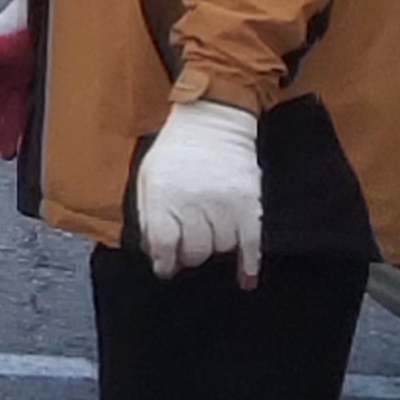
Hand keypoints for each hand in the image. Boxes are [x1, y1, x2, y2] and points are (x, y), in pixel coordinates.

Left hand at [129, 97, 268, 281]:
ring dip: (216, 248)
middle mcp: (193, 199)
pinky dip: (250, 264)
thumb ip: (149, 218)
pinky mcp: (248, 201)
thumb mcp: (148, 179)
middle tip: (189, 249)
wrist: (212, 122)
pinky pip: (251, 242)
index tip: (166, 268)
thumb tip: (158, 257)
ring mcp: (223, 201)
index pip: (163, 243)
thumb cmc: (174, 153)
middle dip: (190, 255)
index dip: (164, 261)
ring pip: (222, 248)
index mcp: (163, 193)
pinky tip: (246, 278)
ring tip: (210, 236)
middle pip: (195, 250)